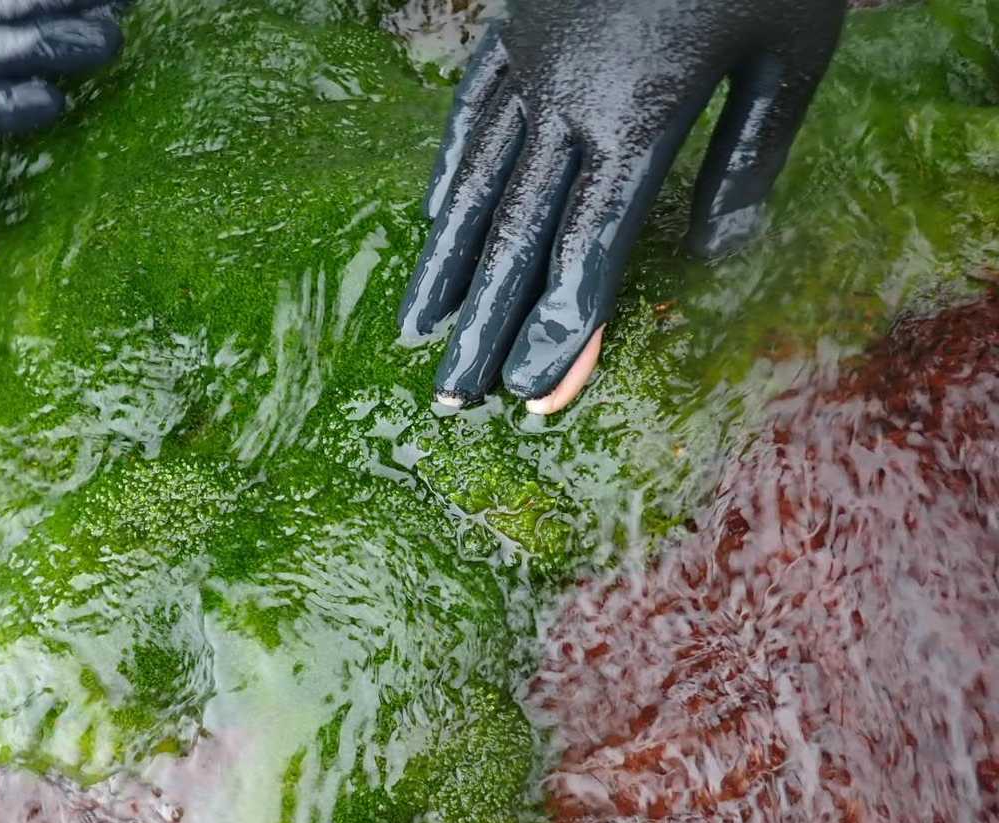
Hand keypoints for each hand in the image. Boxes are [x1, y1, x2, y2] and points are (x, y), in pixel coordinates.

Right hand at [400, 0, 845, 412]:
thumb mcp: (793, 49)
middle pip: (518, 236)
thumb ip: (751, 158)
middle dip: (484, 326)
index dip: (561, 329)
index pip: (589, 251)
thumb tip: (719, 255)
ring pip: (475, 183)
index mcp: (642, 114)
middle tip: (451, 399)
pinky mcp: (513, 25)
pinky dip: (448, 173)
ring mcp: (531, 61)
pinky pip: (468, 112)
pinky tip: (430, 222)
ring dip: (445, 267)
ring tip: (415, 334)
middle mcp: (569, 100)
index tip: (532, 393)